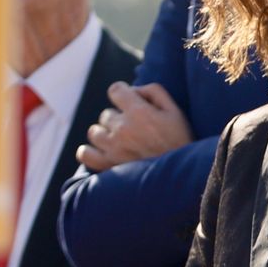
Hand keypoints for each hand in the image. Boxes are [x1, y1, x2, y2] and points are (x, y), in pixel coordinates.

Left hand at [76, 81, 193, 171]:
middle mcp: (122, 129)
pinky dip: (88, 151)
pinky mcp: (108, 166)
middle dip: (118, 118)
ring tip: (119, 141)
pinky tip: (100, 151)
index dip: (122, 93)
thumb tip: (134, 90)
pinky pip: (85, 154)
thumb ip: (153, 92)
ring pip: (94, 132)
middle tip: (134, 130)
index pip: (115, 90)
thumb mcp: (175, 110)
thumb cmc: (180, 142)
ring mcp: (113, 148)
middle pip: (106, 114)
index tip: (128, 101)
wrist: (182, 177)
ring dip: (104, 134)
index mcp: (138, 112)